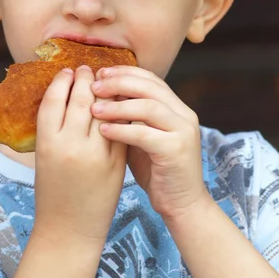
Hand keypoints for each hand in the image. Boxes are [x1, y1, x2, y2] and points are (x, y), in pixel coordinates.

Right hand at [33, 66, 126, 243]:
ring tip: (103, 81)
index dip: (61, 81)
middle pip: (80, 99)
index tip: (67, 71)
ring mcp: (95, 154)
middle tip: (87, 70)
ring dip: (104, 90)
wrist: (70, 229)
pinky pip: (118, 127)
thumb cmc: (52, 191)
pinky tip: (118, 101)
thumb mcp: (44, 157)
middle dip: (85, 79)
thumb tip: (67, 93)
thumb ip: (55, 127)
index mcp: (47, 143)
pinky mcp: (115, 162)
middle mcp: (70, 145)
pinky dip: (119, 110)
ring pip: (103, 109)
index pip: (53, 99)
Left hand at [91, 66, 207, 222]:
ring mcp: (183, 131)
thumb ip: (130, 115)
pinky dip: (121, 130)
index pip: (151, 79)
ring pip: (148, 107)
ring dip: (118, 105)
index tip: (100, 73)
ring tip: (94, 109)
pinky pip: (144, 134)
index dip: (125, 72)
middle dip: (119, 83)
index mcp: (177, 107)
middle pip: (149, 87)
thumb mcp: (141, 136)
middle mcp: (184, 115)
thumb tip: (102, 93)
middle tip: (94, 86)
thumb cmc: (156, 170)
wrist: (181, 205)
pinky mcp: (177, 150)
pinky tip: (102, 131)